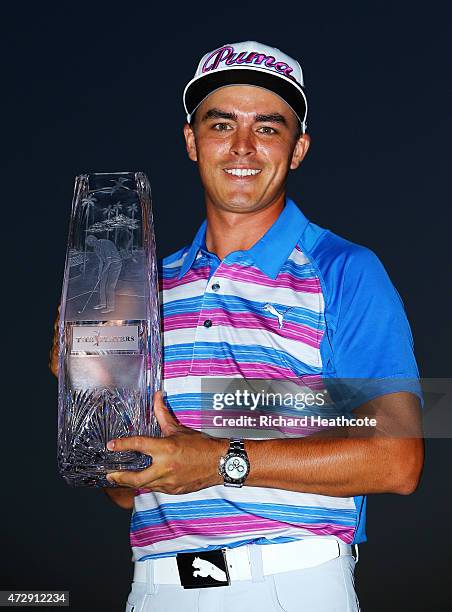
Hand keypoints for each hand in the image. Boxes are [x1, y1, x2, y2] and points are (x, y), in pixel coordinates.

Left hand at [105, 391, 227, 493]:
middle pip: (135, 478)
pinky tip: (145, 480)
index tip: (111, 445)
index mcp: (166, 448)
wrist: (220, 463)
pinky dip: (149, 484)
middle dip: (120, 477)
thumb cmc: (201, 445)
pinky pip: (156, 489)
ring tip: (123, 478)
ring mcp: (170, 482)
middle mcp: (165, 467)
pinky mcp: (174, 491)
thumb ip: (163, 414)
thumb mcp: (179, 429)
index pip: (138, 444)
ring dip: (132, 482)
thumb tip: (157, 396)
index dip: (122, 444)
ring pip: (144, 486)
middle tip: (110, 474)